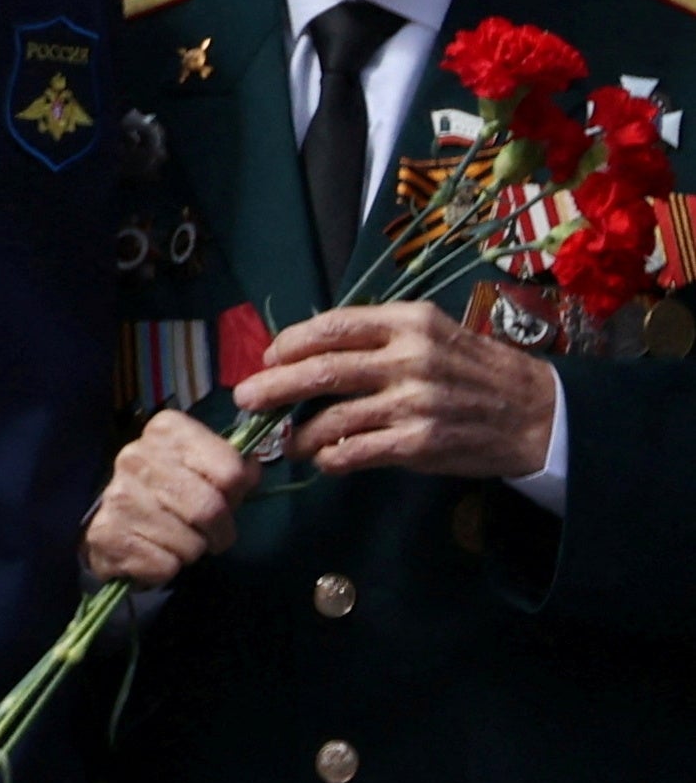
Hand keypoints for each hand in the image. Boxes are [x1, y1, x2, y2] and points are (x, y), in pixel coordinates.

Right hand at [80, 410, 257, 586]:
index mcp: (167, 431)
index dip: (235, 492)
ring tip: (175, 539)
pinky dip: (167, 567)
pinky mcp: (107, 534)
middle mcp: (136, 457)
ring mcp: (118, 495)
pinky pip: (165, 565)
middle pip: (210, 509)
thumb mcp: (204, 469)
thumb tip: (253, 469)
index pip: (230, 470)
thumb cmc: (168, 492)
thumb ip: (233, 467)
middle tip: (209, 533)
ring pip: (190, 543)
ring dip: (191, 551)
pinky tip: (153, 550)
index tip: (222, 497)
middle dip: (220, 531)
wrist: (113, 520)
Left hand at [236, 301, 561, 480]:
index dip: (291, 342)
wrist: (537, 414)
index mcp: (408, 322)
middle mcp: (409, 358)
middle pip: (321, 370)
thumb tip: (309, 351)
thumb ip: (378, 338)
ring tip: (288, 442)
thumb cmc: (473, 370)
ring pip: (334, 417)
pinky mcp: (421, 442)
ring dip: (300, 434)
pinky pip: (358, 451)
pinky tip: (326, 460)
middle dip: (274, 386)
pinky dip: (333, 457)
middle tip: (246, 398)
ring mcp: (415, 402)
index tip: (270, 356)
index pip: (333, 326)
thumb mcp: (432, 334)